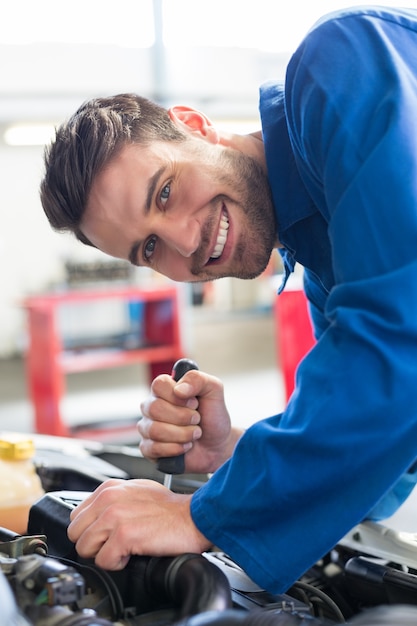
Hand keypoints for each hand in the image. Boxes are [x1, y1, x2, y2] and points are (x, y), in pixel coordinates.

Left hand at [67, 478, 210, 569]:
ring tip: (124, 549)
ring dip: (104, 554)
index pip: (76, 516)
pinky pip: (103, 561)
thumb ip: (114, 499)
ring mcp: (114, 516)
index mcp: (109, 488)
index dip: (90, 530)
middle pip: (76, 533)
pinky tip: (132, 554)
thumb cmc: (170, 507)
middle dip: (93, 544)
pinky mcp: (123, 535)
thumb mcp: (136, 491)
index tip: (105, 535)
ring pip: (84, 548)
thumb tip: (97, 516)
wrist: (193, 516)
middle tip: (114, 544)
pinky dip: (117, 564)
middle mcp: (108, 499)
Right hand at [138, 369, 240, 473]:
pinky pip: (153, 448)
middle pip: (155, 408)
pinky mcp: (148, 448)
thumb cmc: (212, 415)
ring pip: (154, 430)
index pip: (158, 385)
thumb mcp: (214, 390)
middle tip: (197, 419)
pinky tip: (185, 446)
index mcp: (164, 389)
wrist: (218, 444)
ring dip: (182, 434)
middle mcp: (152, 406)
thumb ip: (197, 380)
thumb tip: (178, 389)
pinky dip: (176, 449)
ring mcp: (148, 427)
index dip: (178, 397)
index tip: (194, 403)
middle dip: (183, 417)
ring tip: (194, 434)